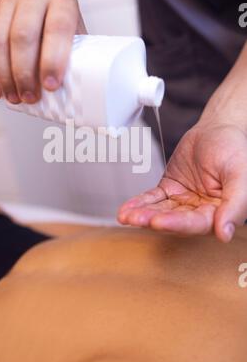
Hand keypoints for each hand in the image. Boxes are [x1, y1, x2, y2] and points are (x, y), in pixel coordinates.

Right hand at [0, 0, 85, 103]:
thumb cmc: (58, 14)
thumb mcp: (74, 25)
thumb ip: (75, 51)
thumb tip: (75, 89)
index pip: (56, 29)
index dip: (53, 60)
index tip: (51, 86)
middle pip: (22, 36)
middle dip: (25, 72)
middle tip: (30, 97)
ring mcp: (6, 2)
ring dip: (5, 75)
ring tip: (14, 98)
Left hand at [118, 122, 246, 241]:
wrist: (218, 128)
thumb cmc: (233, 148)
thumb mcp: (239, 173)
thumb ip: (235, 204)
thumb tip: (225, 234)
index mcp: (220, 211)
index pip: (198, 223)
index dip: (178, 223)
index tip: (159, 222)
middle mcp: (201, 211)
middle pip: (175, 220)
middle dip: (154, 219)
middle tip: (136, 219)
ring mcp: (183, 201)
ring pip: (162, 211)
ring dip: (143, 214)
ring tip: (126, 216)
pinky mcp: (170, 190)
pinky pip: (153, 198)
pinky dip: (139, 203)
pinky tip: (126, 209)